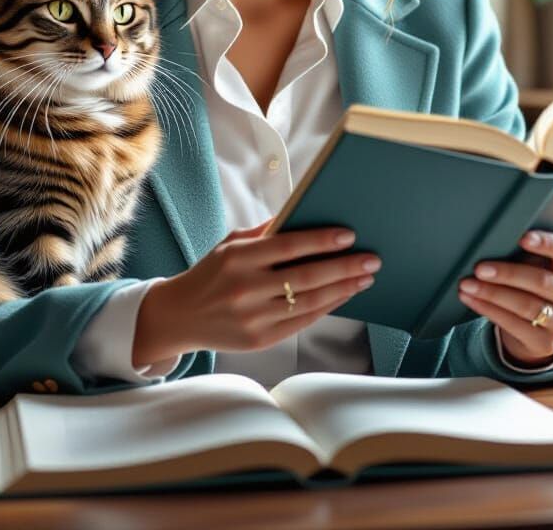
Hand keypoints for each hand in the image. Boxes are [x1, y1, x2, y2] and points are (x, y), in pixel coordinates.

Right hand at [132, 218, 380, 365]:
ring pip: (309, 302)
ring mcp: (253, 317)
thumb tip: (302, 214)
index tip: (349, 236)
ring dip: (342, 289)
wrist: (180, 315)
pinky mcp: (260, 339)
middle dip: (344, 268)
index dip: (321, 241)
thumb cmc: (211, 273)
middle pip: (305, 277)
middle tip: (372, 259)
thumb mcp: (230, 244)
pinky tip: (343, 295)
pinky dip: (327, 308)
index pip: (288, 246)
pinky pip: (302, 322)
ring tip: (365, 277)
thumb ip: (264, 232)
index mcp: (238, 258)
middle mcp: (246, 288)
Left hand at [457, 230, 552, 366]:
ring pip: (525, 305)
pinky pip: (513, 325)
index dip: (546, 243)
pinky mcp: (546, 343)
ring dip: (491, 294)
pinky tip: (472, 300)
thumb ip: (528, 254)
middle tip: (479, 268)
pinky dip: (488, 310)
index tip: (522, 237)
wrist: (541, 327)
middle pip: (541, 281)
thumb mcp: (539, 266)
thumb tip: (493, 241)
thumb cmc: (534, 284)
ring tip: (467, 284)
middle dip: (507, 273)